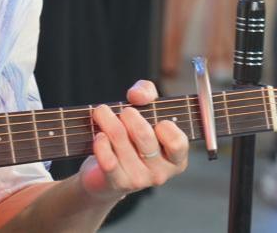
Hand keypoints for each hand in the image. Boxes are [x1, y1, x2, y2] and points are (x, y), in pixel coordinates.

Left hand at [77, 80, 188, 201]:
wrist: (104, 173)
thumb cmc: (131, 137)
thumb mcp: (146, 111)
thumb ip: (147, 93)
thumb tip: (138, 96)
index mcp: (176, 159)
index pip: (177, 142)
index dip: (165, 126)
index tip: (155, 118)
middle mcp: (161, 172)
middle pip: (145, 136)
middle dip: (130, 115)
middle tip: (124, 110)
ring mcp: (139, 180)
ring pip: (121, 141)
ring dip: (107, 121)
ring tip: (102, 112)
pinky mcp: (117, 182)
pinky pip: (108, 159)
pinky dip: (100, 142)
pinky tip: (99, 135)